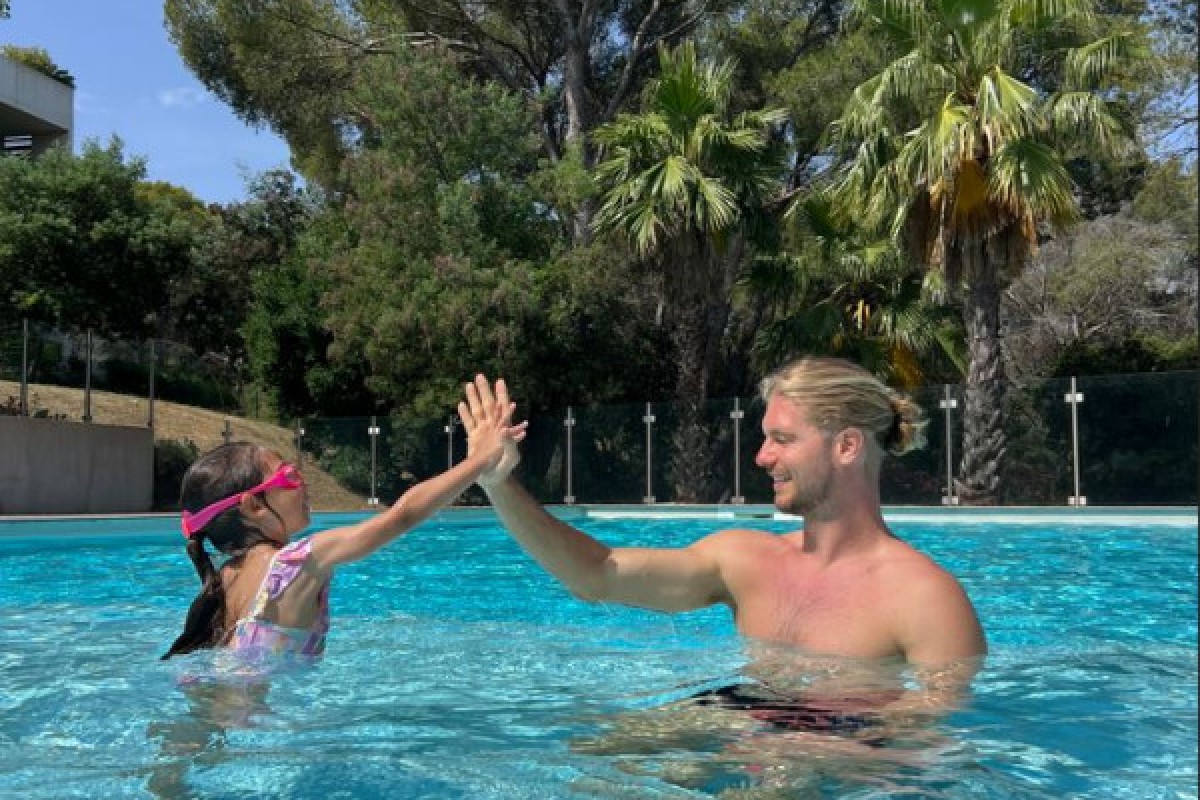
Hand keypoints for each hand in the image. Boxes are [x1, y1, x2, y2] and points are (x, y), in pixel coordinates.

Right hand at [458, 374, 526, 488]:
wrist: (492, 479)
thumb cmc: (504, 469)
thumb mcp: (511, 458)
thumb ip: (510, 444)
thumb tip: (505, 430)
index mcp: (503, 430)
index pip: (502, 409)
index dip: (501, 395)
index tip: (499, 381)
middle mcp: (492, 428)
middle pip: (488, 405)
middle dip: (484, 391)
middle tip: (479, 376)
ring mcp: (482, 432)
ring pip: (477, 411)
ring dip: (473, 398)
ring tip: (468, 384)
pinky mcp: (474, 438)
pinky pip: (468, 423)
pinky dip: (465, 414)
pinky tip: (461, 404)